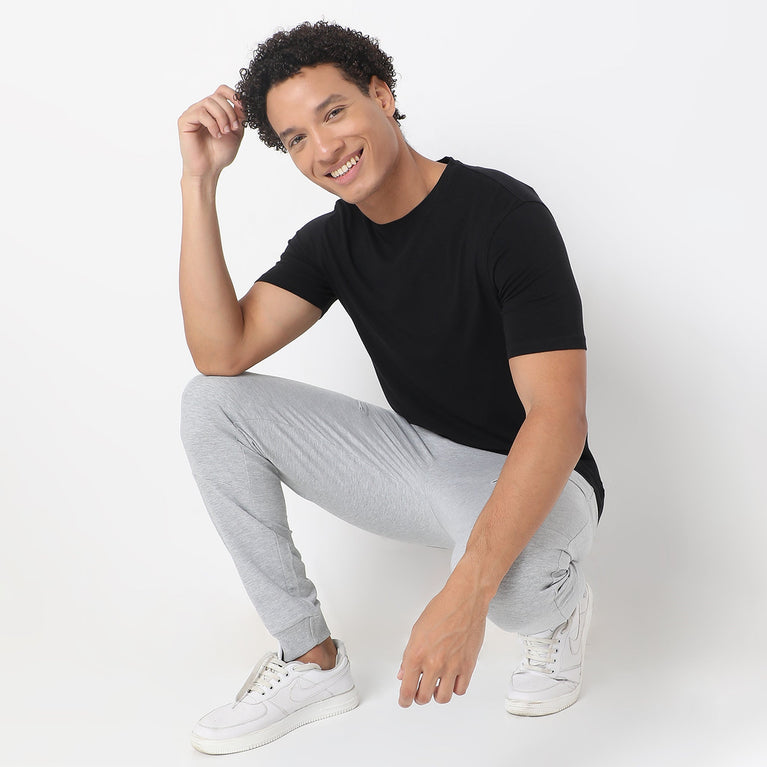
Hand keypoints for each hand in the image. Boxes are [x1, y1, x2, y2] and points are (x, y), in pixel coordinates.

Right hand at [178, 85, 244, 179]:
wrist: (209, 169)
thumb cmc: (220, 153)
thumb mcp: (236, 132)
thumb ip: (239, 116)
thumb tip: (242, 101)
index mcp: (214, 110)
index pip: (222, 90)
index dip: (233, 95)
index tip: (242, 108)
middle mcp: (202, 108)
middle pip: (217, 96)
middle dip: (230, 111)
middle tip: (232, 128)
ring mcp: (192, 113)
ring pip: (209, 102)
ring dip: (222, 117)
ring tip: (224, 132)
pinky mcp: (185, 121)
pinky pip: (201, 113)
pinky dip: (212, 124)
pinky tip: (216, 135)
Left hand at [397, 575, 488, 706]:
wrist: (465, 601)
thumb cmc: (441, 609)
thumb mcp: (416, 631)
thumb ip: (408, 655)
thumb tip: (403, 672)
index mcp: (416, 654)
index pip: (406, 689)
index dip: (404, 700)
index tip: (404, 701)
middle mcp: (433, 663)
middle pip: (423, 697)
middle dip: (419, 697)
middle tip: (419, 692)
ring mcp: (452, 666)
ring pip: (442, 698)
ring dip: (437, 695)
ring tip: (436, 687)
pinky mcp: (468, 666)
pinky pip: (460, 690)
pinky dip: (454, 689)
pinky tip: (451, 680)